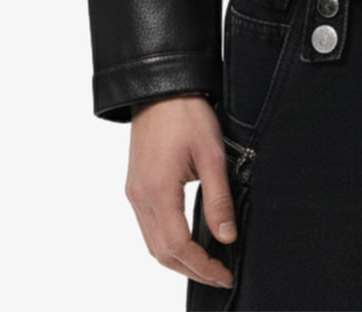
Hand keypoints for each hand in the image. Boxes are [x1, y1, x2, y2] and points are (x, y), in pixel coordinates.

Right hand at [125, 93, 236, 291]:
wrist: (161, 86)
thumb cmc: (186, 113)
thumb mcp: (211, 153)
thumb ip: (218, 199)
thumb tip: (226, 236)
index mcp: (158, 191)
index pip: (178, 248)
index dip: (202, 267)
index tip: (224, 274)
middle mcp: (140, 197)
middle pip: (162, 253)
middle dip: (191, 270)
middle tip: (219, 275)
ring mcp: (134, 193)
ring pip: (152, 243)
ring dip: (177, 260)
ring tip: (206, 264)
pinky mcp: (135, 186)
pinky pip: (148, 227)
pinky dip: (166, 243)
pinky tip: (186, 242)